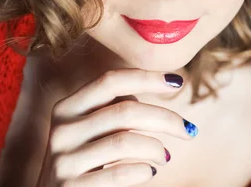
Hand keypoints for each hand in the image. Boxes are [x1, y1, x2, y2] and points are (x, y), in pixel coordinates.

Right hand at [36, 69, 197, 186]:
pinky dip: (143, 171)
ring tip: (165, 156)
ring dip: (156, 148)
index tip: (178, 81)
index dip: (147, 77)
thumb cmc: (84, 160)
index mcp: (67, 108)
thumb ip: (114, 107)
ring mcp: (64, 161)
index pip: (110, 81)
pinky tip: (149, 172)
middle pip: (126, 110)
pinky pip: (119, 173)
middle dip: (166, 118)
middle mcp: (62, 130)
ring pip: (125, 141)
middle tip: (189, 130)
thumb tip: (162, 84)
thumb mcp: (89, 129)